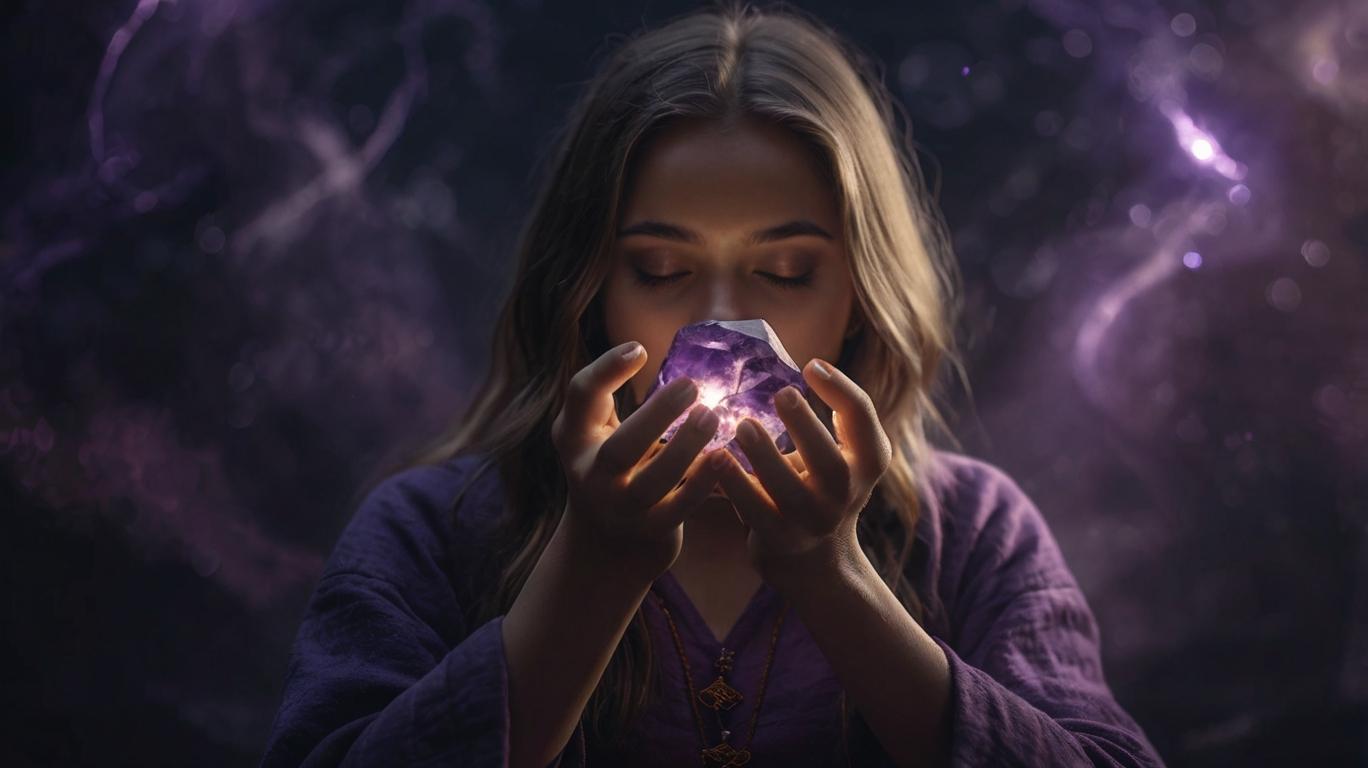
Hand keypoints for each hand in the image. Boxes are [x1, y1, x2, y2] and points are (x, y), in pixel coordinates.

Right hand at [550, 341, 727, 581]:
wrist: (607, 541)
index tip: (641, 350)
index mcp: (575, 438)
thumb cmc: (610, 466)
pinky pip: (680, 507)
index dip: (606, 370)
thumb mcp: (595, 430)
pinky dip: (702, 482)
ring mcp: (621, 507)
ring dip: (685, 449)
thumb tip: (643, 350)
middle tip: (692, 385)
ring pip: (652, 482)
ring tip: (712, 417)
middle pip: (621, 447)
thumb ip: (609, 396)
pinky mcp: (651, 529)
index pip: (581, 397)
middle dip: (657, 415)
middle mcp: (591, 474)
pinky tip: (724, 457)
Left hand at [712, 357, 892, 582]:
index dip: (841, 391)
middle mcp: (846, 493)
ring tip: (742, 426)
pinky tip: (714, 458)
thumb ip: (828, 417)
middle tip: (781, 393)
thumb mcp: (842, 453)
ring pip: (790, 491)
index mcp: (866, 461)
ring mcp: (813, 520)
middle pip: (831, 462)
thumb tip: (798, 366)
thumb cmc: (822, 485)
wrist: (816, 559)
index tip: (810, 366)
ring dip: (765, 457)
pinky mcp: (780, 538)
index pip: (863, 421)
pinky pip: (755, 511)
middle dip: (806, 427)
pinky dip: (735, 484)